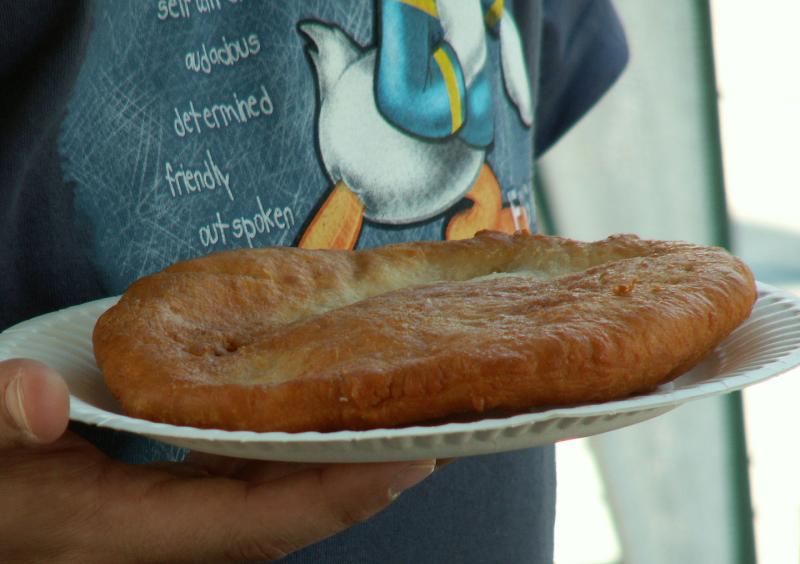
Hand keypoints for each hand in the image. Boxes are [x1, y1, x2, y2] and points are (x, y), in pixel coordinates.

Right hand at [0, 358, 434, 561]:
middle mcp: (156, 540)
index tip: (409, 456)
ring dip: (329, 465)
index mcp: (119, 534)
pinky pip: (241, 486)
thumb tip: (37, 399)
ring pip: (269, 502)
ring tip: (381, 418)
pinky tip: (298, 418)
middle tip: (424, 427)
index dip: (340, 494)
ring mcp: (159, 527)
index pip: (259, 523)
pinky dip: (284, 456)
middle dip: (360, 478)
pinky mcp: (156, 507)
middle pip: (285, 516)